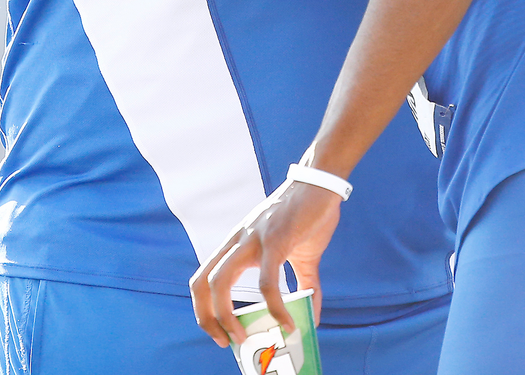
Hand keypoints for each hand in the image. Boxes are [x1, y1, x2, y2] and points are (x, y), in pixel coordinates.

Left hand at [190, 182, 340, 347]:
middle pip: (202, 282)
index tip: (220, 333)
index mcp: (238, 243)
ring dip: (227, 316)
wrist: (321, 183)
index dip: (204, 309)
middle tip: (227, 341)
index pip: (204, 277)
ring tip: (244, 337)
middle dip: (207, 318)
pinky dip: (274, 308)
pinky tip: (287, 322)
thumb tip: (312, 317)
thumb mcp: (301, 255)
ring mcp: (254, 239)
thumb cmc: (308, 215)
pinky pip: (267, 282)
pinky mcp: (276, 240)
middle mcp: (238, 240)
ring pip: (221, 280)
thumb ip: (304, 286)